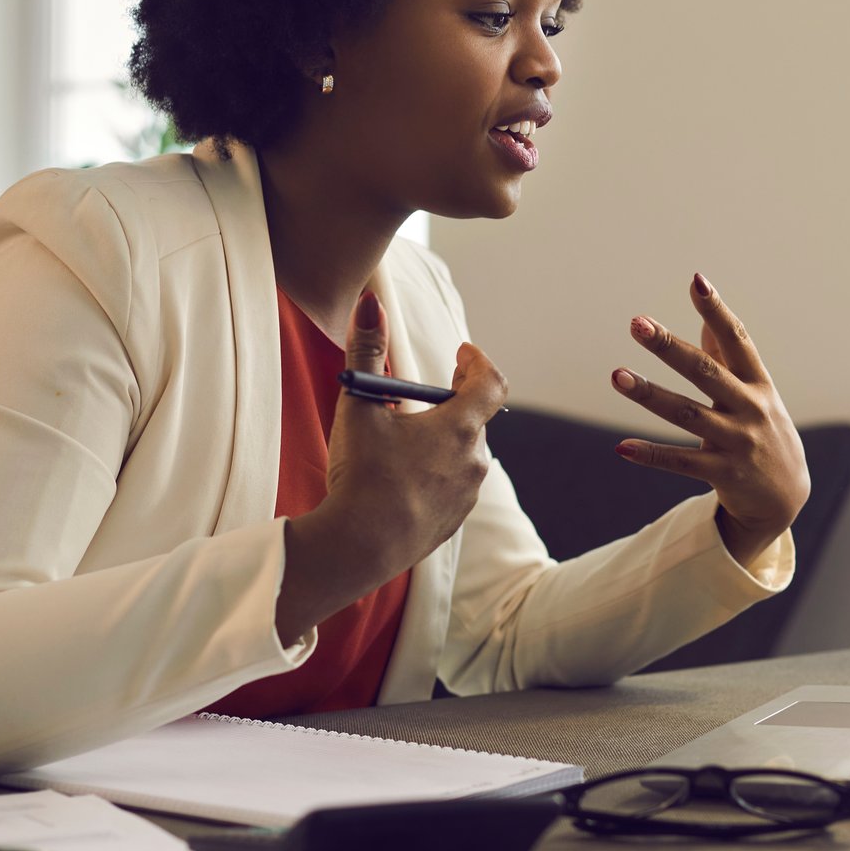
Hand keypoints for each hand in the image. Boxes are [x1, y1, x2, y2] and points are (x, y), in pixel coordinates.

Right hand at [278, 292, 506, 641]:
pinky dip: (434, 471)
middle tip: (423, 393)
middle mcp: (474, 460)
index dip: (478, 362)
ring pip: (462, 453)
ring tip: (407, 437)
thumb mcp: (359, 406)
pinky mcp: (453, 521)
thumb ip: (367, 351)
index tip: (462, 351)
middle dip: (451, 401)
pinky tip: (403, 477)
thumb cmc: (362, 474)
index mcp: (460, 427)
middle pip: (473, 418)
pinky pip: (451, 485)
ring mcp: (466, 494)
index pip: (490, 382)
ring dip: (442, 439)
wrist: (359, 548)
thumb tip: (369, 302)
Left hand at [610, 274, 809, 566]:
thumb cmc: (764, 432)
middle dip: (670, 346)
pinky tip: (622, 447)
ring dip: (650, 394)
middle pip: (706, 372)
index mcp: (758, 382)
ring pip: (687, 414)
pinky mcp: (723, 473)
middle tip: (638, 323)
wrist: (785, 497)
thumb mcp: (756, 393)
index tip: (696, 281)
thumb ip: (729, 357)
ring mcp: (737, 442)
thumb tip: (706, 316)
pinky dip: (651, 455)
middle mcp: (750, 408)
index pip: (737, 339)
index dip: (717, 310)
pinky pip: (681, 462)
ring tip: (617, 376)